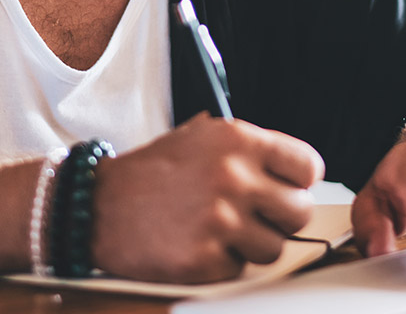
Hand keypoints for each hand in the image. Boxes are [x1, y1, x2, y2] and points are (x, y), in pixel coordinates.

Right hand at [90, 113, 324, 282]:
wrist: (97, 206)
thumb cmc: (152, 173)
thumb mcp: (201, 137)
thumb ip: (248, 151)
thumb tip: (296, 174)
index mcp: (238, 140)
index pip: (308, 166)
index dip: (299, 182)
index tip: (287, 189)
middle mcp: (234, 177)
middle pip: (300, 211)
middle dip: (280, 218)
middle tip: (256, 217)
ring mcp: (221, 220)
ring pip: (274, 247)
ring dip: (252, 245)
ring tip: (220, 231)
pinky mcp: (205, 258)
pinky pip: (240, 269)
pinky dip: (223, 263)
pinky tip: (198, 244)